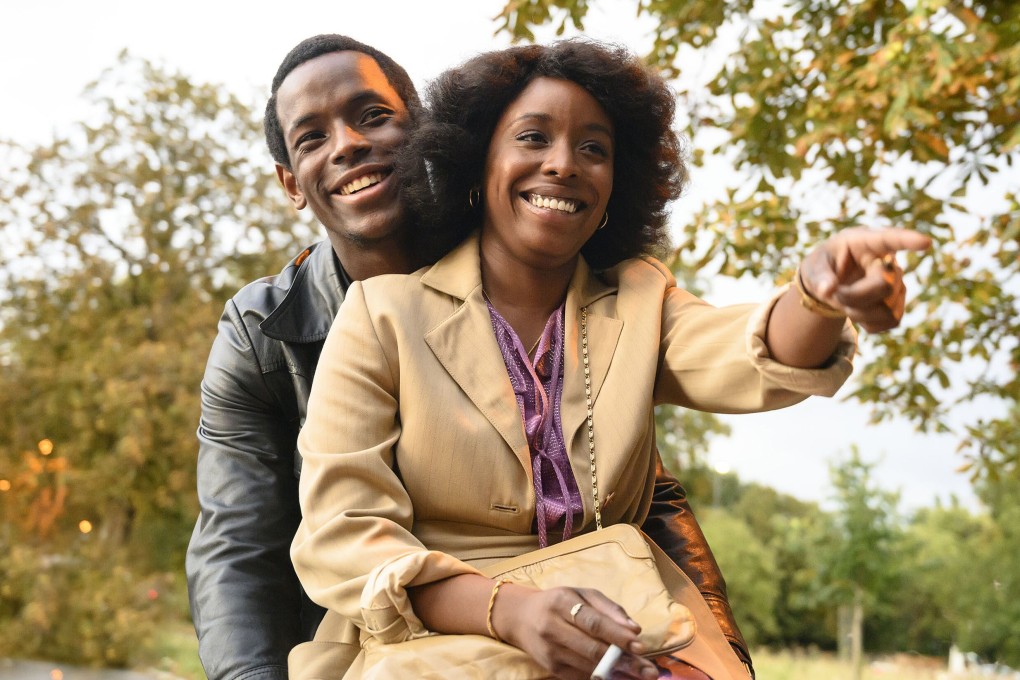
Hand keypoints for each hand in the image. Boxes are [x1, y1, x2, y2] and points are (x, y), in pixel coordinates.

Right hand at [491, 585, 658, 679]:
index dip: (617, 636)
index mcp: (561, 602)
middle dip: (624, 662)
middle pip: (593, 649)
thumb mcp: (582, 594)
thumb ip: (609, 609)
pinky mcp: (551, 668)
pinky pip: (581, 677)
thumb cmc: (559, 602)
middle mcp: (552, 628)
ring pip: (589, 667)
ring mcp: (550, 652)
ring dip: (618, 674)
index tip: (640, 645)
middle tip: (649, 671)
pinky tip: (621, 679)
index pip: (593, 623)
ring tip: (642, 677)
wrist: (522, 617)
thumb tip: (634, 629)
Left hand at [799, 227, 930, 332]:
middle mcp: (888, 261)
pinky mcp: (899, 305)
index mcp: (866, 242)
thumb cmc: (823, 268)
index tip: (925, 242)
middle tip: (834, 293)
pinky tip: (857, 311)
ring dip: (857, 312)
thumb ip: (818, 278)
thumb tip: (827, 290)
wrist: (831, 285)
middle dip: (853, 296)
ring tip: (844, 300)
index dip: (908, 240)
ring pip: (887, 308)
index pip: (890, 239)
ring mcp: (897, 284)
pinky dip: (867, 323)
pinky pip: (891, 322)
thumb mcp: (813, 268)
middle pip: (884, 285)